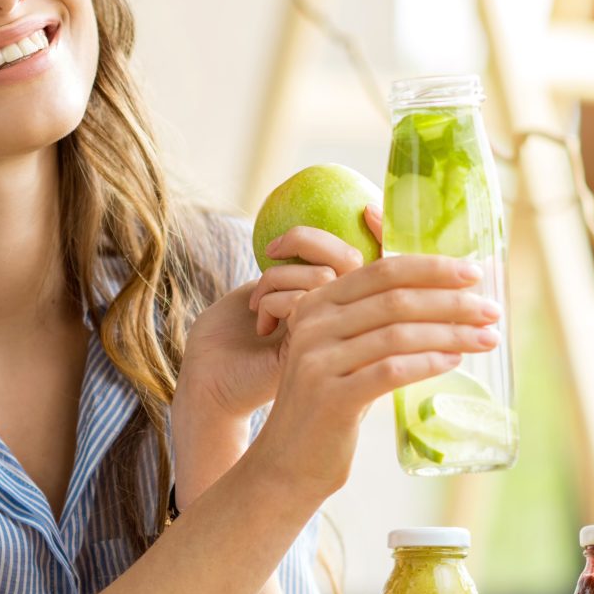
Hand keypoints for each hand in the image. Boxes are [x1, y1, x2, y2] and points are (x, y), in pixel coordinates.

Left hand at [175, 209, 382, 422]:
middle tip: (273, 250)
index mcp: (336, 304)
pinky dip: (275, 299)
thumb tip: (331, 232)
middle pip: (354, 260)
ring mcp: (332, 338)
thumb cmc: (230, 334)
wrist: (210, 382)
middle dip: (307, 241)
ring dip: (280, 276)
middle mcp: (343, 321)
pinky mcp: (314, 350)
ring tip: (258, 304)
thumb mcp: (266, 290)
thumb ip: (299, 268)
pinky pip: (306, 301)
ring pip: (326, 276)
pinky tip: (262, 326)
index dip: (383, 232)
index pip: (377, 261)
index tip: (370, 211)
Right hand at [246, 251, 501, 503]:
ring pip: (398, 333)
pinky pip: (391, 370)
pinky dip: (428, 362)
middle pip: (395, 299)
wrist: (287, 463)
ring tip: (486, 338)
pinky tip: (454, 361)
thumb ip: (374, 323)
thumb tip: (445, 300)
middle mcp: (313, 324)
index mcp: (317, 304)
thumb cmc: (328, 405)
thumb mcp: (341, 354)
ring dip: (451, 333)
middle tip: (492, 310)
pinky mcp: (331, 397)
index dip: (431, 268)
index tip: (474, 273)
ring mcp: (318, 360)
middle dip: (452, 301)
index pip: (381, 271)